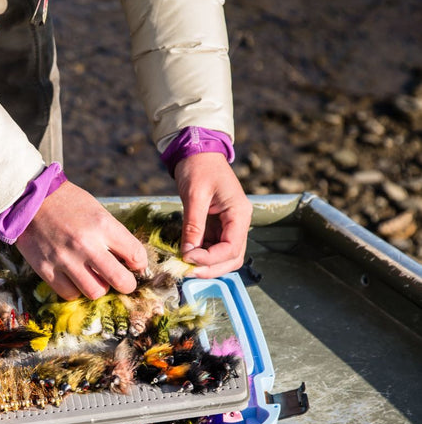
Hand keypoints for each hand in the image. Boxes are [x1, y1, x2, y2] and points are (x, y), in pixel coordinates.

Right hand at [15, 181, 147, 299]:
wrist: (29, 199)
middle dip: (127, 284)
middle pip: (120, 281)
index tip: (134, 265)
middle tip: (123, 282)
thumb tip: (128, 261)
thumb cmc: (67, 203)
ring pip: (95, 292)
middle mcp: (86, 244)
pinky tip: (74, 278)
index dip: (139, 264)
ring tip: (94, 277)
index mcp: (102, 225)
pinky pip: (69, 293)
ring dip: (98, 287)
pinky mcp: (46, 269)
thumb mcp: (97, 211)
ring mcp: (65, 259)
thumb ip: (112, 235)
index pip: (136, 255)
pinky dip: (75, 289)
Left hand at [174, 152, 251, 277]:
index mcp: (239, 213)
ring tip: (184, 266)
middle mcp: (239, 222)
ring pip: (225, 256)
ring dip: (206, 265)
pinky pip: (214, 248)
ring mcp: (230, 225)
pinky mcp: (218, 226)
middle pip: (233, 258)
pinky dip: (201, 255)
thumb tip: (188, 253)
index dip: (210, 259)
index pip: (231, 248)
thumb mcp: (194, 196)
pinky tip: (186, 255)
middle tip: (186, 271)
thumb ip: (193, 226)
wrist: (198, 152)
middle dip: (211, 268)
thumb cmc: (198, 168)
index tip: (187, 259)